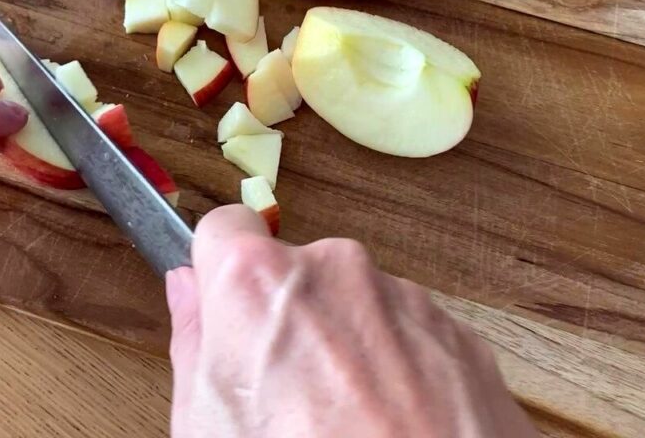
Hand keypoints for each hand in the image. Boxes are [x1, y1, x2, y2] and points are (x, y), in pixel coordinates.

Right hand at [166, 205, 538, 437]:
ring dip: (345, 348)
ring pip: (354, 305)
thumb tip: (187, 294)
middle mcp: (338, 270)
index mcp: (260, 282)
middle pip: (295, 271)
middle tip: (283, 395)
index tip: (221, 304)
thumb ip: (193, 341)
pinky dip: (397, 371)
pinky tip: (388, 428)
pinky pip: (407, 335)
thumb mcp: (208, 427)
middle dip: (287, 318)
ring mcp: (405, 299)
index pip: (224, 227)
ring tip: (343, 425)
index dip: (218, 270)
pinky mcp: (457, 334)